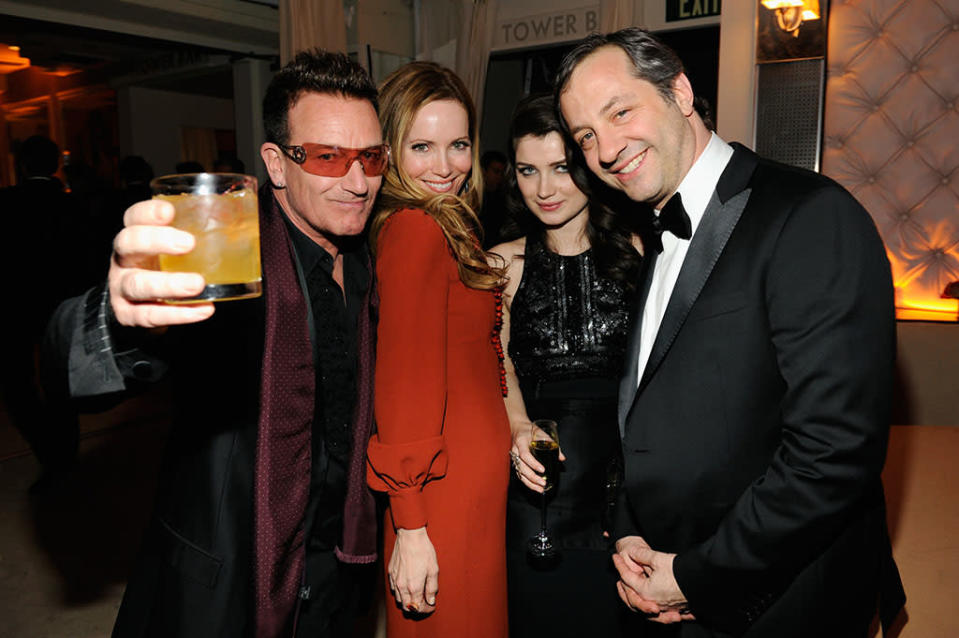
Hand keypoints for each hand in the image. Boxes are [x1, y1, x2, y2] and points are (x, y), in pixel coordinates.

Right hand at [109, 200, 214, 326]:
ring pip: (137, 284)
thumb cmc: (165, 270)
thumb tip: (243, 220)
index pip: (134, 217)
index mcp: (136, 236)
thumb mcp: (173, 251)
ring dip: (169, 284)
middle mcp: (124, 259)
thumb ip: (198, 236)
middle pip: (128, 243)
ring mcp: (121, 288)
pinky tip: (203, 309)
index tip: (169, 211)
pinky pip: (150, 315)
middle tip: (188, 244)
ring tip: (198, 284)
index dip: (148, 212)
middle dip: (157, 241)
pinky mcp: (128, 315)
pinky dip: (178, 314)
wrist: (137, 309)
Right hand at [388, 527, 437, 614]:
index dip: (426, 609)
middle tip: (425, 602)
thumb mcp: (433, 569)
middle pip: (407, 607)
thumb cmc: (423, 551)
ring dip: (408, 601)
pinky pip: (394, 589)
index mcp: (414, 587)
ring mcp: (394, 580)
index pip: (418, 608)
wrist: (410, 536)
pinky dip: (401, 592)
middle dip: (416, 608)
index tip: (431, 606)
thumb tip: (431, 600)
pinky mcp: (390, 572)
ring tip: (417, 594)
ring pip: (399, 599)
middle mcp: (402, 586)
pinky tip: (408, 585)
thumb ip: (432, 587)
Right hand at [509, 421, 565, 492]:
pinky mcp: (515, 463)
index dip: (533, 463)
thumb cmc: (530, 430)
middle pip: (521, 467)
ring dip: (529, 483)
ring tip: (540, 489)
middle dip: (532, 477)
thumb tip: (562, 458)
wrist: (517, 428)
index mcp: (521, 442)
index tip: (542, 470)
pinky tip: (535, 487)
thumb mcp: (542, 434)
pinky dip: (527, 482)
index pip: (525, 455)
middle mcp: (515, 451)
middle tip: (543, 483)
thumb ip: (552, 444)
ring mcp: (514, 458)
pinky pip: (520, 474)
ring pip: (519, 473)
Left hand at [613, 536, 694, 623]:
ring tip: (630, 589)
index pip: (627, 577)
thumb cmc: (681, 571)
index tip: (615, 556)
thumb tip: (632, 551)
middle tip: (620, 575)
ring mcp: (664, 607)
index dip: (620, 565)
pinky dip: (651, 606)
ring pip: (644, 606)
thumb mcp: (658, 558)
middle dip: (624, 585)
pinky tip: (653, 603)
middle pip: (632, 596)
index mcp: (645, 592)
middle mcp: (653, 602)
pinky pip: (660, 611)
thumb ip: (642, 554)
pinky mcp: (675, 608)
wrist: (703, 579)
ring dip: (635, 598)